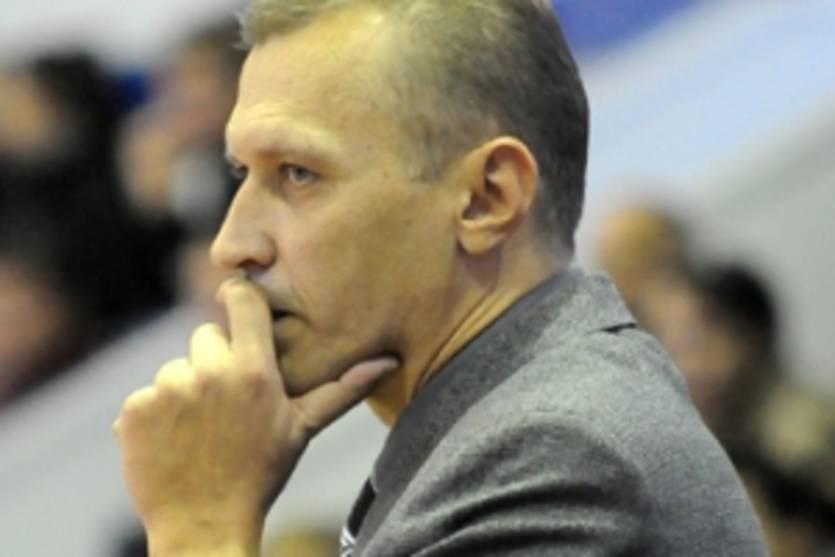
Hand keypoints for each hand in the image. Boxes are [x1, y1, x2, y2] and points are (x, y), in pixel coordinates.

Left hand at [114, 278, 396, 555]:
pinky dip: (155, 415)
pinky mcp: (134, 411)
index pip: (242, 299)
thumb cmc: (261, 474)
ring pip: (175, 368)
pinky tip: (174, 442)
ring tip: (201, 429)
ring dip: (185, 390)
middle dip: (215, 361)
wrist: (205, 526)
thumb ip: (343, 389)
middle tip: (227, 404)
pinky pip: (145, 395)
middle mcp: (209, 373)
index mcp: (254, 371)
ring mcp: (167, 390)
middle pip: (206, 336)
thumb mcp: (303, 429)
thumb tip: (388, 361)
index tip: (241, 311)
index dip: (241, 300)